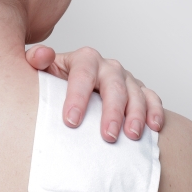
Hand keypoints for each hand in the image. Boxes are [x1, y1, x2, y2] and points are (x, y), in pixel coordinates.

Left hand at [25, 45, 163, 141]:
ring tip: (132, 136)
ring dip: (136, 114)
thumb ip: (37, 60)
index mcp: (83, 59)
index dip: (78, 97)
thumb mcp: (42, 71)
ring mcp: (125, 78)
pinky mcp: (138, 91)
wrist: (69, 84)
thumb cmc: (55, 82)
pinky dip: (154, 111)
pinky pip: (151, 98)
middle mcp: (107, 66)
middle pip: (113, 85)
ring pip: (135, 92)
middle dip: (112, 111)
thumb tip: (41, 55)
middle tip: (108, 136)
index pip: (82, 75)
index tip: (71, 121)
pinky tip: (153, 127)